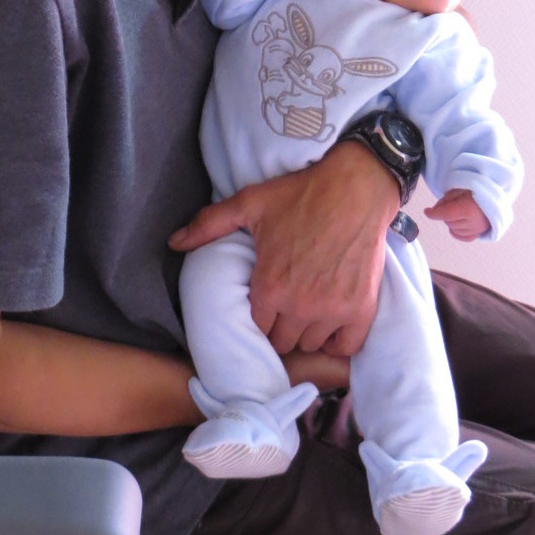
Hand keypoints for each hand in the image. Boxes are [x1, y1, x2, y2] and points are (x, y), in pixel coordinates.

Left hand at [169, 142, 399, 355]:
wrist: (356, 187)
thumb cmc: (302, 194)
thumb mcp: (250, 203)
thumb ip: (210, 225)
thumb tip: (174, 242)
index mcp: (270, 287)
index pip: (255, 329)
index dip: (257, 318)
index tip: (263, 305)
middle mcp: (300, 307)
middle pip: (282, 342)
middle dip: (279, 327)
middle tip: (283, 308)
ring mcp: (334, 311)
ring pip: (311, 345)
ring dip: (306, 332)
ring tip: (305, 311)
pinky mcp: (361, 310)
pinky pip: (345, 347)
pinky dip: (337, 340)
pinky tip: (331, 322)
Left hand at [423, 188, 490, 240]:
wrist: (495, 195)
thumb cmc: (478, 190)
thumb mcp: (461, 188)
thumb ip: (447, 199)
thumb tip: (435, 210)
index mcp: (468, 209)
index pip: (445, 214)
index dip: (433, 213)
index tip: (426, 211)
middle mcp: (473, 222)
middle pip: (447, 221)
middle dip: (445, 212)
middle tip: (452, 203)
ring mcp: (476, 230)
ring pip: (453, 229)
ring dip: (451, 220)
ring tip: (459, 210)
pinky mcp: (479, 234)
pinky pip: (461, 236)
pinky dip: (456, 230)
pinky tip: (456, 223)